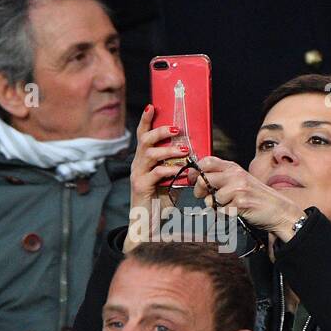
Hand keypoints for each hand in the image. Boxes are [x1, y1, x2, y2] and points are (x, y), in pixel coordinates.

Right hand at [124, 104, 191, 252]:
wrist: (147, 225)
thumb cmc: (160, 202)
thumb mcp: (169, 180)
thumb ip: (176, 167)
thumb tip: (193, 155)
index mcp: (143, 160)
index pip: (142, 135)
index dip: (146, 120)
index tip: (152, 106)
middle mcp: (137, 165)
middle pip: (145, 140)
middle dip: (160, 131)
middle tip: (176, 129)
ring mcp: (137, 175)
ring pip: (150, 154)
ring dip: (168, 150)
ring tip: (184, 150)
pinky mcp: (140, 186)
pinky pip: (155, 173)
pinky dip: (168, 170)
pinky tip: (177, 171)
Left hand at [192, 155, 305, 241]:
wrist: (278, 209)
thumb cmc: (257, 197)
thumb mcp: (240, 181)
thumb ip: (222, 177)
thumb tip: (197, 179)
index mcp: (234, 167)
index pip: (207, 161)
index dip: (196, 171)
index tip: (193, 179)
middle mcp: (235, 175)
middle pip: (204, 180)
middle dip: (200, 192)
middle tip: (205, 197)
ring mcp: (238, 188)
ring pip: (212, 199)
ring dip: (217, 206)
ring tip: (230, 206)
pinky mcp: (241, 203)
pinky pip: (221, 211)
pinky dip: (226, 215)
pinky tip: (236, 212)